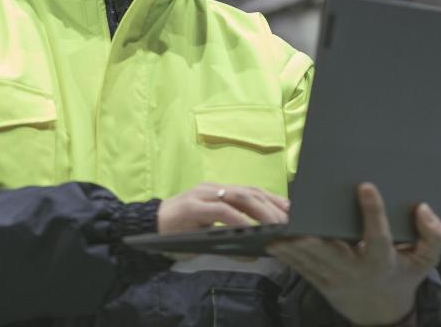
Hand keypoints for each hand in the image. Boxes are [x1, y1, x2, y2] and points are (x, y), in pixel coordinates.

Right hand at [158, 182, 289, 233]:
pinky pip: (220, 211)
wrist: (148, 228)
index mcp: (219, 192)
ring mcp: (203, 195)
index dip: (273, 200)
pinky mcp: (192, 205)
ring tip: (276, 224)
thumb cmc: (180, 232)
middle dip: (273, 205)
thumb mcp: (210, 234)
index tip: (292, 211)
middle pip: (250, 191)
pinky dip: (237, 219)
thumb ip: (231, 238)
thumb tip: (255, 251)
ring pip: (239, 197)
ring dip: (261, 211)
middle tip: (290, 220)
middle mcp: (213, 189)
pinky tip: (249, 227)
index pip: (252, 191)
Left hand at [266, 183, 440, 326]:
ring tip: (277, 225)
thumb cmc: (402, 277)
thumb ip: (433, 237)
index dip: (373, 212)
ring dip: (293, 244)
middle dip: (316, 237)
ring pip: (311, 260)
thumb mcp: (426, 262)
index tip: (366, 186)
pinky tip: (271, 240)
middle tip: (302, 214)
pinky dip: (286, 254)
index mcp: (383, 262)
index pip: (379, 236)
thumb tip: (424, 209)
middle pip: (334, 252)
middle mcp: (356, 271)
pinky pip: (300, 268)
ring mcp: (335, 279)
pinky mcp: (319, 282)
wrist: (381, 313)